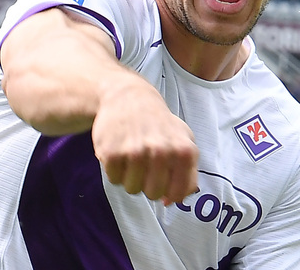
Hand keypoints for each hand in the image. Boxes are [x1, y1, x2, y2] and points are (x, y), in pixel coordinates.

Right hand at [92, 80, 198, 204]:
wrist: (129, 97)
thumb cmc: (160, 124)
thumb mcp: (184, 141)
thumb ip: (187, 175)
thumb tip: (171, 201)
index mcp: (183, 151)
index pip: (177, 194)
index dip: (168, 190)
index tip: (164, 176)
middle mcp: (161, 152)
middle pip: (153, 194)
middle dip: (148, 182)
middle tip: (145, 161)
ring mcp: (135, 152)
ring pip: (132, 189)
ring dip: (130, 176)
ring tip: (132, 153)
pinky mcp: (111, 152)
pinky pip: (114, 180)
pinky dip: (115, 170)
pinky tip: (120, 149)